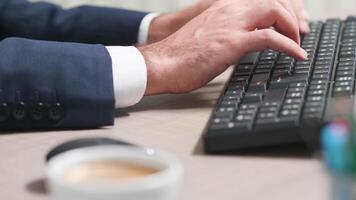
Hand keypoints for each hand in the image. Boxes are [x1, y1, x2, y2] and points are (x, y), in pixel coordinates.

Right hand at [140, 0, 307, 94]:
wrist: (163, 63)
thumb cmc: (181, 55)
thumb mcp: (208, 34)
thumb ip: (227, 31)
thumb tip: (245, 40)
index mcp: (223, 6)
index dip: (283, 8)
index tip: (292, 22)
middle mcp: (229, 8)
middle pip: (273, 0)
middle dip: (292, 15)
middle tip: (299, 33)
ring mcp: (231, 23)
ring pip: (275, 11)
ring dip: (292, 27)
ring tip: (297, 43)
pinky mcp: (232, 42)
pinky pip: (270, 37)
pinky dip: (290, 45)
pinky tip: (297, 55)